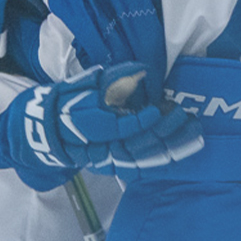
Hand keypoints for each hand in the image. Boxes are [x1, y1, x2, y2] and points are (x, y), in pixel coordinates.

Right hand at [5, 62, 204, 177]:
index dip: (139, 123)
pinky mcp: (114, 167)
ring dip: (171, 148)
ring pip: (142, 160)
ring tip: (194, 134)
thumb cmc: (68, 103)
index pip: (118, 131)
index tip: (159, 108)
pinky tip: (184, 151)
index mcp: (90, 129)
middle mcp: (99, 149)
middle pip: (135, 147)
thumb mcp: (85, 86)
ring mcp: (107, 161)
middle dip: (164, 134)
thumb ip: (112, 80)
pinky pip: (142, 168)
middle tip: (186, 117)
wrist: (45, 132)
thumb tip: (141, 72)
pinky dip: (163, 161)